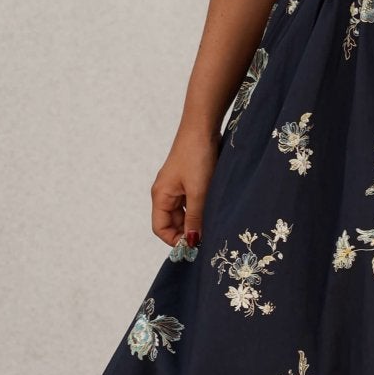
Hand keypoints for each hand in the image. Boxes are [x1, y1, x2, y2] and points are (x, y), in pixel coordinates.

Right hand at [151, 123, 222, 247]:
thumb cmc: (197, 156)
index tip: (194, 247)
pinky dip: (199, 209)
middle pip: (171, 222)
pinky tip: (213, 210)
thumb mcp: (198, 191)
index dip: (174, 241)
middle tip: (207, 238)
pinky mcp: (188, 179)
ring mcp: (176, 186)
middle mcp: (165, 192)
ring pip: (182, 212)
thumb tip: (191, 241)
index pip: (160, 228)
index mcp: (161, 195)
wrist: (203, 127)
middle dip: (186, 232)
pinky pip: (190, 202)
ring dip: (195, 221)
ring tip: (211, 224)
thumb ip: (195, 217)